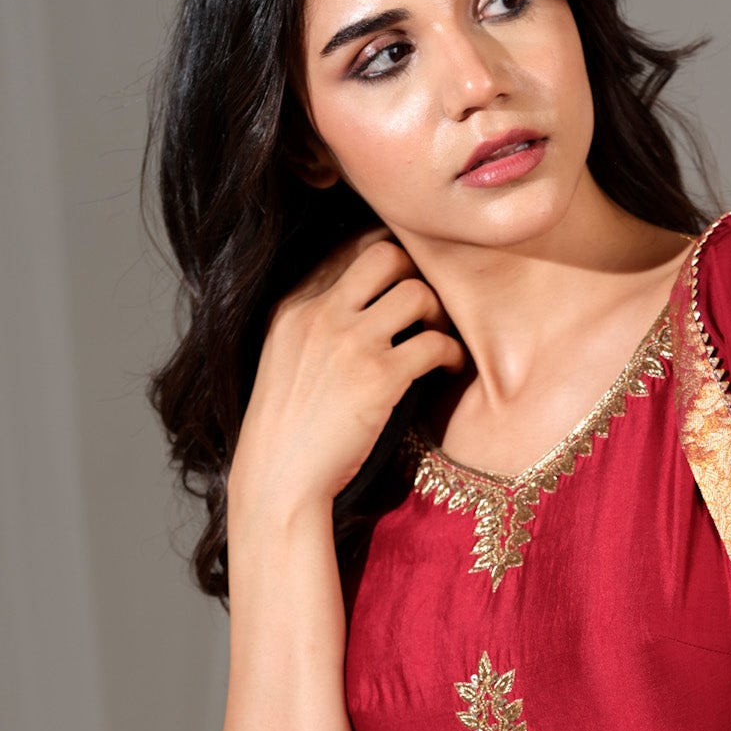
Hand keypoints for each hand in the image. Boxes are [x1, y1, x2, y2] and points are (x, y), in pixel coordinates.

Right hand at [228, 228, 466, 538]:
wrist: (279, 479)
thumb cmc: (285, 431)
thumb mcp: (283, 360)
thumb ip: (313, 327)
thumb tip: (359, 306)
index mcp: (292, 307)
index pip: (347, 251)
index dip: (386, 262)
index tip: (404, 282)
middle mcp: (321, 314)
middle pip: (385, 254)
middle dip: (416, 274)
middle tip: (425, 308)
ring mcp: (350, 343)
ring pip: (417, 292)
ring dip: (439, 313)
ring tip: (439, 338)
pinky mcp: (380, 377)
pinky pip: (435, 342)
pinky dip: (452, 354)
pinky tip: (448, 369)